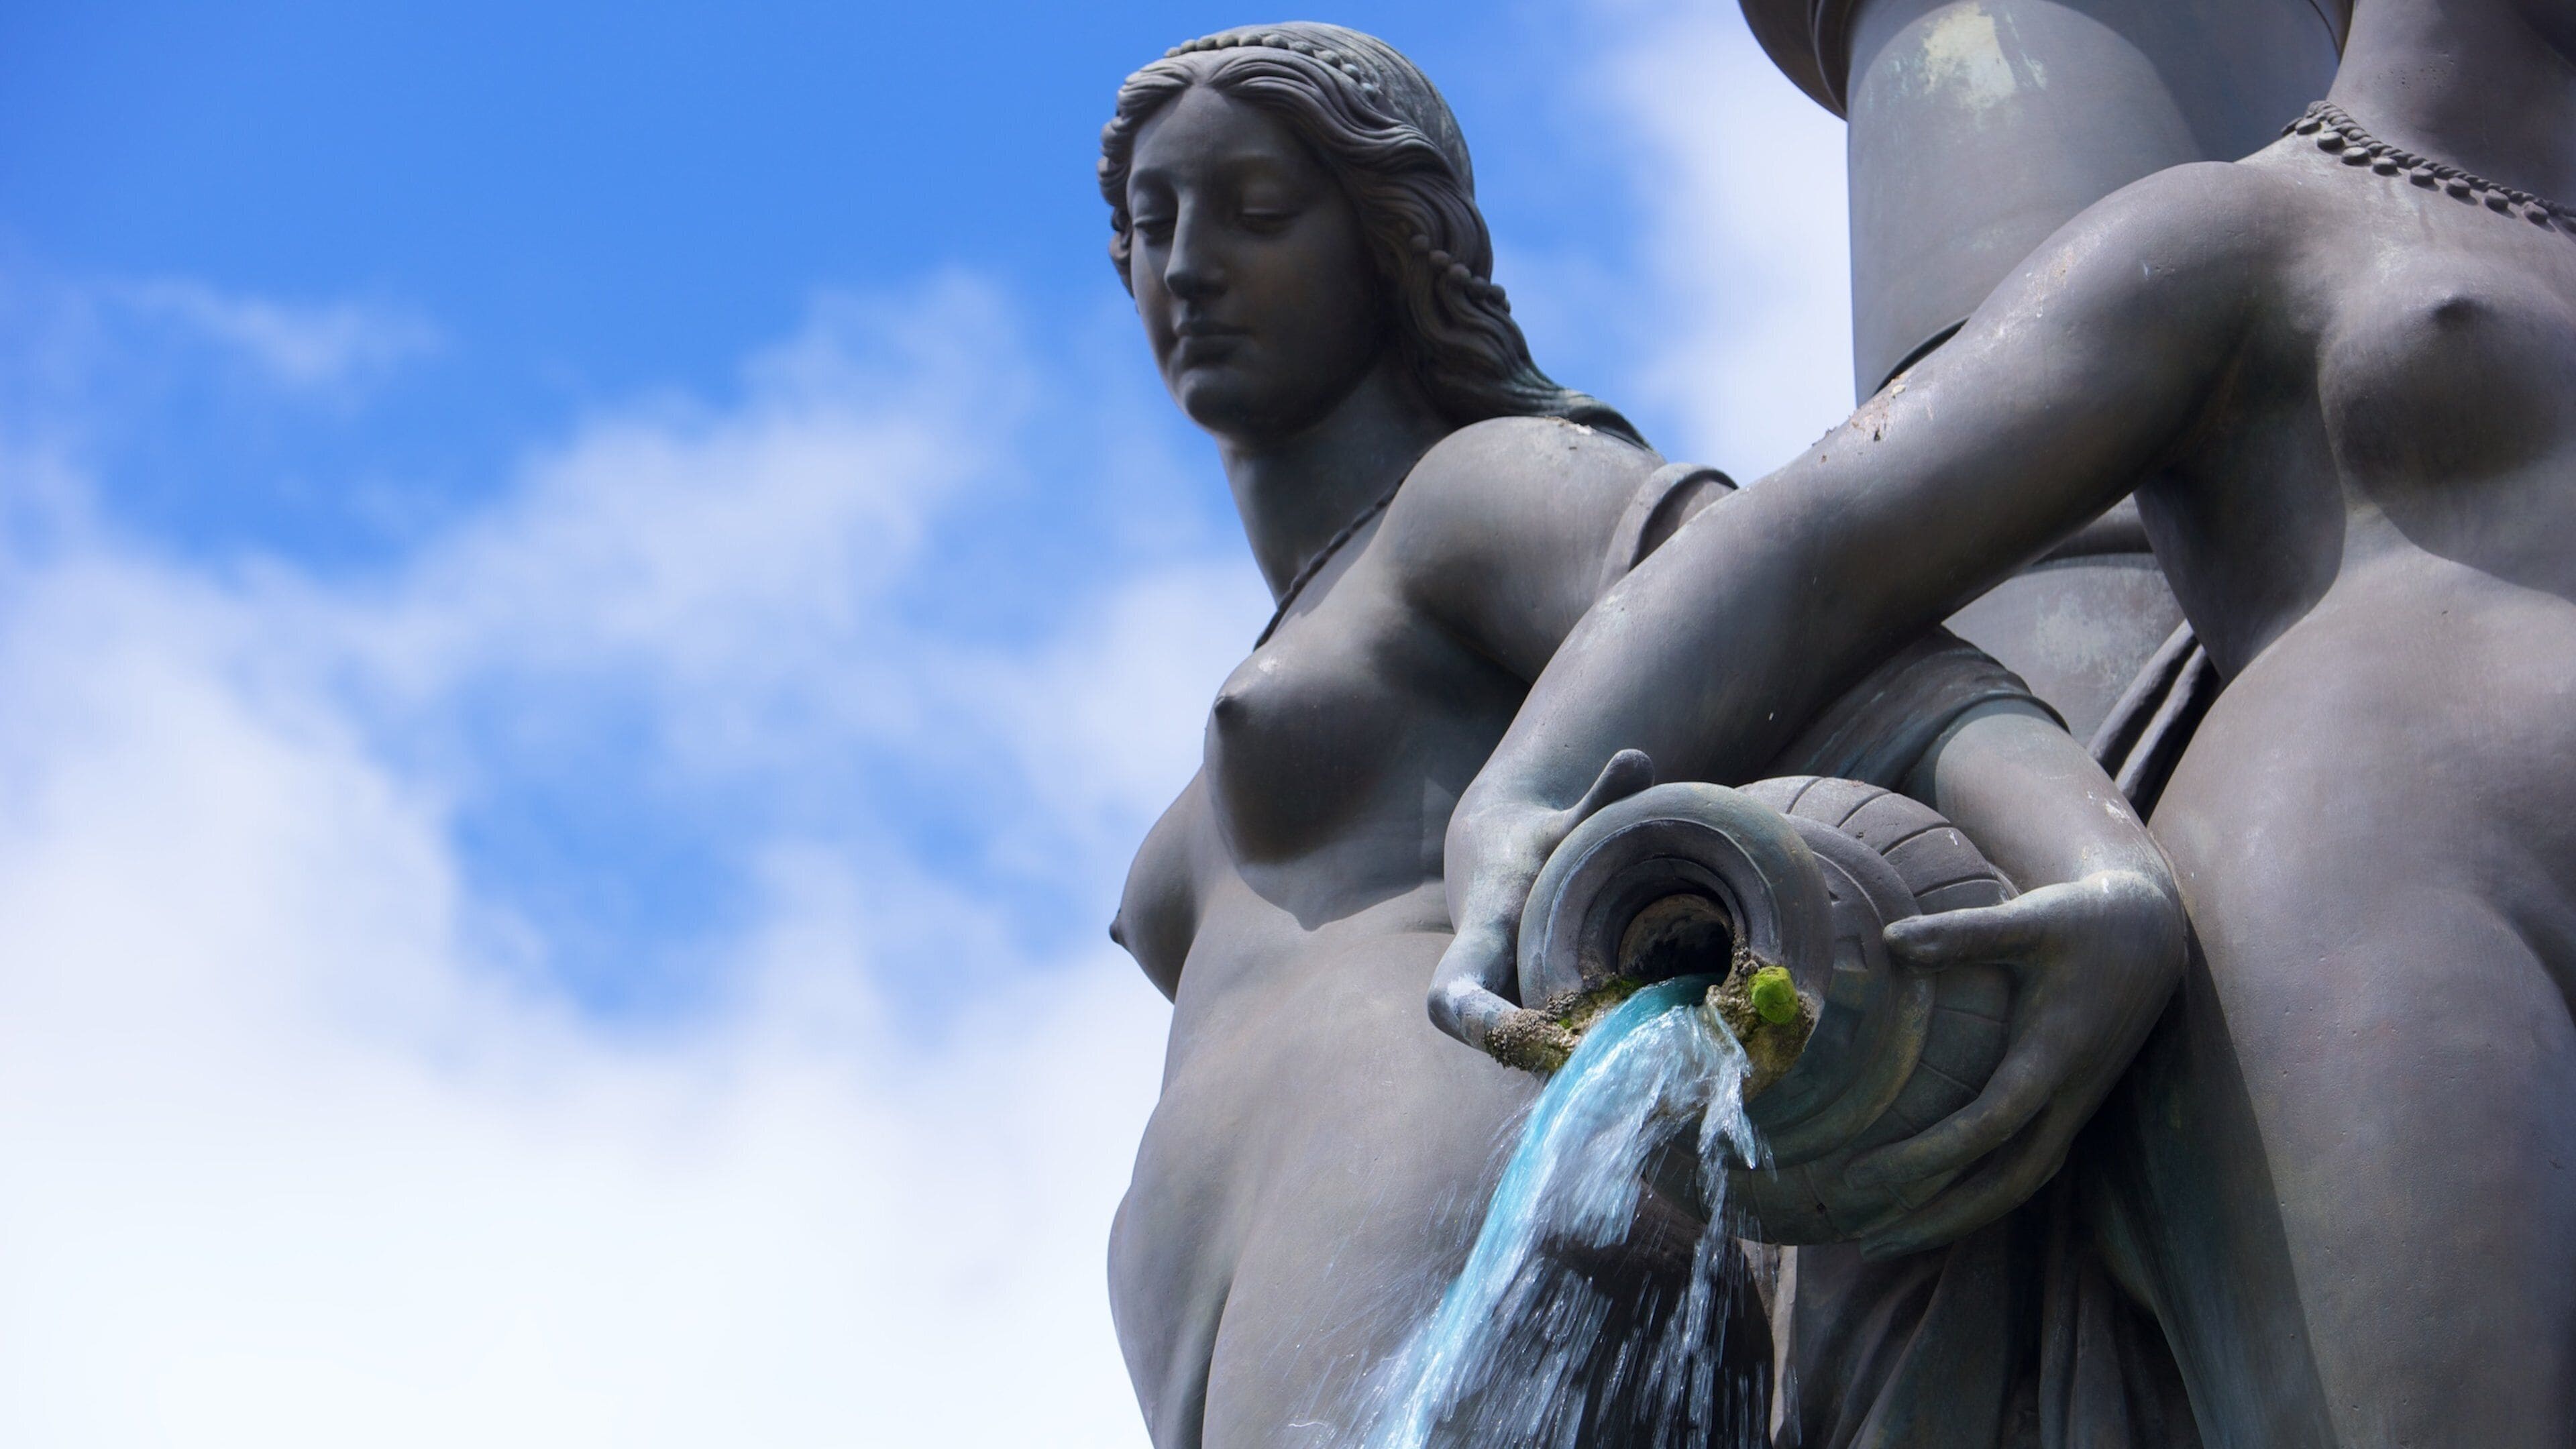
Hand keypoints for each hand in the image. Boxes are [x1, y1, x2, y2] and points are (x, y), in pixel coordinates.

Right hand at [1428, 749, 1656, 1069]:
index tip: (1527, 1037)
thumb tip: (1639, 757)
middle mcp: (1483, 986)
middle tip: (1624, 1068)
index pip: (1452, 997)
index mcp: (1481, 938)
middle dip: (1554, 1065)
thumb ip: (1601, 797)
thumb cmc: (1534, 842)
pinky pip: (1551, 1054)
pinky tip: (1651, 1064)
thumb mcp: (1566, 821)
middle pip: (1501, 1047)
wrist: (1495, 861)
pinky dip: (1591, 1063)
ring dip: (1579, 1072)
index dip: (1478, 1024)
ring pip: (1532, 1059)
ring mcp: (1501, 1011)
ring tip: (1649, 1069)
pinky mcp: (1525, 1023)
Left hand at [1844, 868, 2185, 1256]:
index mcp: (2056, 1053)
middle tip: (1866, 1241)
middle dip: (1938, 1216)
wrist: (2151, 935)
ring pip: (2019, 1185)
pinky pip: (2025, 1169)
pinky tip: (1932, 1211)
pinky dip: (1980, 1197)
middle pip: (2006, 1182)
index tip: (1861, 1175)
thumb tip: (1890, 940)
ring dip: (1956, 1218)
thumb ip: (1961, 934)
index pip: (1990, 1123)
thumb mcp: (2027, 919)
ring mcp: (2075, 1108)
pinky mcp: (2071, 1108)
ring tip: (1886, 1241)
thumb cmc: (2082, 922)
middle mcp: (2070, 1095)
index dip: (1928, 1156)